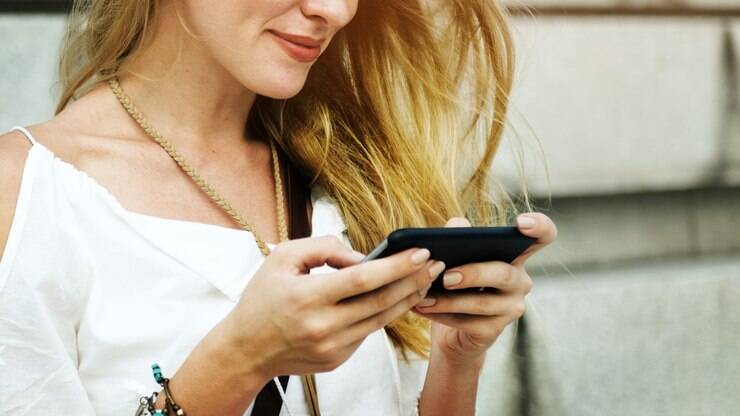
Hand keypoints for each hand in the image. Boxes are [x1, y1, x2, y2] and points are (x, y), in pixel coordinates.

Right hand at [220, 235, 445, 378]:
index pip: (363, 279)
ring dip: (407, 298)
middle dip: (413, 280)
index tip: (420, 251)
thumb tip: (363, 256)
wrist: (246, 349)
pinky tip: (398, 297)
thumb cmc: (263, 298)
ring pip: (381, 320)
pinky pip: (368, 332)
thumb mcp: (283, 258)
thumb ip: (324, 248)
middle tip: (435, 263)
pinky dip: (385, 314)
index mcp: (307, 297)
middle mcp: (322, 327)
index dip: (396, 265)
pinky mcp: (337, 359)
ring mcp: (332, 347)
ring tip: (425, 278)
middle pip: (381, 301)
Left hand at [412, 213, 556, 363]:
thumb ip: (457, 236)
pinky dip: (442, 314)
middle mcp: (520, 280)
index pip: (542, 236)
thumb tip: (455, 226)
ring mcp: (512, 307)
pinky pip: (469, 322)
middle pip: (504, 273)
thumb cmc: (455, 285)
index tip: (520, 223)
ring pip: (483, 302)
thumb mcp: (454, 256)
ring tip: (423, 296)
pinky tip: (420, 307)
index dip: (539, 227)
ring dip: (449, 300)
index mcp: (514, 255)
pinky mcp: (495, 330)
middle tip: (446, 277)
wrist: (451, 331)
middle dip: (473, 274)